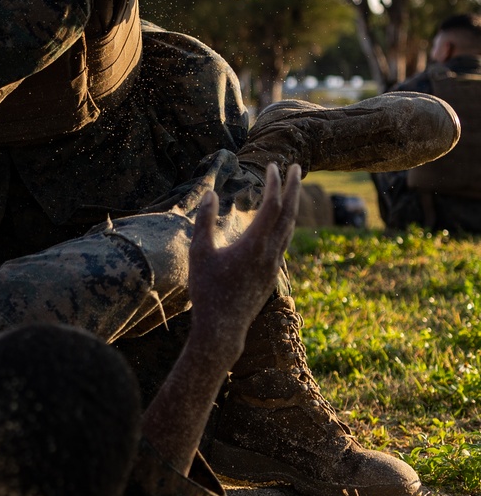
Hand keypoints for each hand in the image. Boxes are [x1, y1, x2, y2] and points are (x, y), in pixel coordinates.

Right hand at [187, 163, 301, 362]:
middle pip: (289, 213)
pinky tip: (280, 225)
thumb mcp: (199, 253)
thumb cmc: (207, 291)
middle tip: (296, 167)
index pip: (272, 205)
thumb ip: (204, 221)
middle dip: (293, 188)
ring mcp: (274, 265)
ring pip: (290, 229)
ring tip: (291, 191)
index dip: (274, 183)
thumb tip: (210, 193)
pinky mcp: (271, 275)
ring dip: (292, 206)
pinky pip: (284, 243)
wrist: (222, 329)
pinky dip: (285, 225)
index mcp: (255, 244)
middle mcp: (271, 253)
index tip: (274, 165)